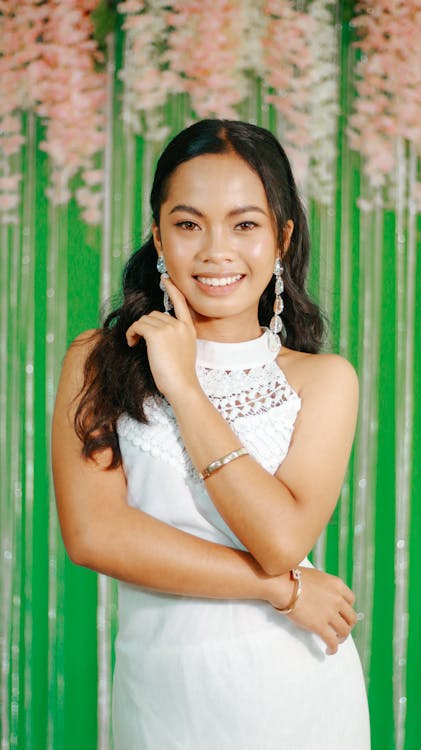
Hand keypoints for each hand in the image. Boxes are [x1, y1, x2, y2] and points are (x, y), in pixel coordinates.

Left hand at [125, 277, 198, 401]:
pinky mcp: (157, 334)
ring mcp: (169, 328)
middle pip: (154, 314)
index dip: (172, 289)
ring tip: (135, 345)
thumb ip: (174, 337)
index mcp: (188, 328)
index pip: (181, 302)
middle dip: (144, 326)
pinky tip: (132, 344)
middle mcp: (180, 325)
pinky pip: (137, 326)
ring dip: (136, 330)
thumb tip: (154, 332)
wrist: (181, 385)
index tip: (165, 278)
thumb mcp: (183, 351)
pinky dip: (130, 333)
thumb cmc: (179, 375)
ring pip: (144, 320)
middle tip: (138, 341)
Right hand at [266, 567, 356, 654]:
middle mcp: (337, 599)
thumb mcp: (315, 576)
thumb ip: (324, 585)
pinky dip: (333, 648)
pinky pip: (332, 641)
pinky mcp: (320, 626)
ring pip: (344, 630)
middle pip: (351, 617)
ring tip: (336, 640)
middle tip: (341, 629)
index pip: (351, 599)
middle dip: (347, 625)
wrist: (282, 585)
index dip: (348, 608)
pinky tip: (329, 650)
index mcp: (336, 584)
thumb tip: (320, 593)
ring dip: (342, 638)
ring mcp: (330, 613)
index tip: (343, 613)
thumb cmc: (292, 577)